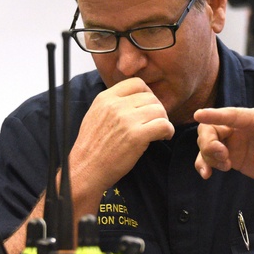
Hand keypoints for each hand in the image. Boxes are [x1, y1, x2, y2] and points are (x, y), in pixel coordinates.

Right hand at [72, 78, 173, 192]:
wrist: (85, 170)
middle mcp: (115, 105)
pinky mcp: (136, 136)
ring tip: (159, 132)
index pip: (137, 83)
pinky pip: (164, 125)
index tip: (148, 108)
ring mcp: (126, 120)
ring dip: (163, 121)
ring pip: (159, 110)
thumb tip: (137, 99)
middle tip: (155, 123)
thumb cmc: (92, 148)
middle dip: (157, 110)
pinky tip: (163, 137)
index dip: (148, 94)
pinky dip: (168, 131)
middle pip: (151, 97)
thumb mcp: (95, 115)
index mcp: (105, 98)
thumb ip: (113, 104)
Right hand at [194, 106, 253, 184]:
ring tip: (224, 167)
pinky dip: (205, 164)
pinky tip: (207, 174)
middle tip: (222, 157)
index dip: (214, 115)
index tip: (198, 115)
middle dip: (209, 142)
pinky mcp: (233, 158)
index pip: (231, 115)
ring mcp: (234, 143)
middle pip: (212, 129)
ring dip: (208, 156)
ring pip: (208, 144)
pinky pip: (212, 158)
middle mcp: (240, 129)